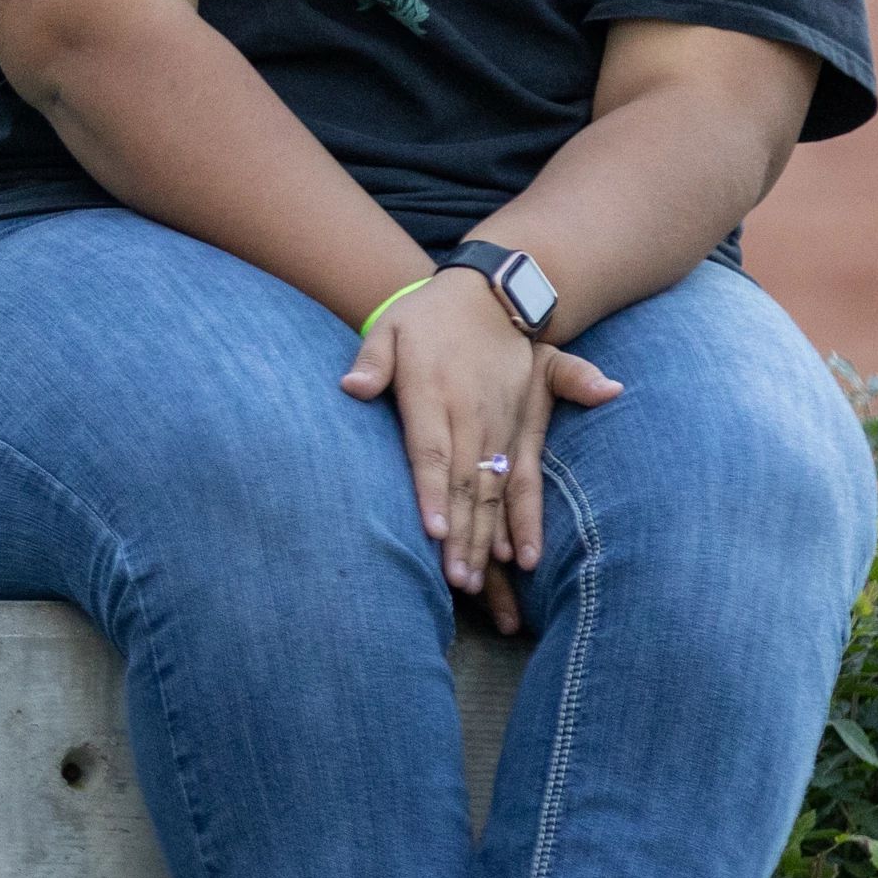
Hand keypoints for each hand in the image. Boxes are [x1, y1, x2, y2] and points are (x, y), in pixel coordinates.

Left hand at [340, 276, 621, 630]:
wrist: (492, 296)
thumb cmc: (427, 317)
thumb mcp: (392, 327)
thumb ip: (373, 360)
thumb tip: (352, 387)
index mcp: (436, 393)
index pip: (431, 450)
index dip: (431, 491)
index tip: (431, 531)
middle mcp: (473, 414)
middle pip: (465, 482)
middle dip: (461, 534)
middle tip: (456, 580)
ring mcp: (502, 427)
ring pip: (495, 490)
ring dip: (490, 537)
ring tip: (480, 581)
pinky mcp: (523, 432)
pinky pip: (526, 481)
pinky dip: (524, 519)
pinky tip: (523, 556)